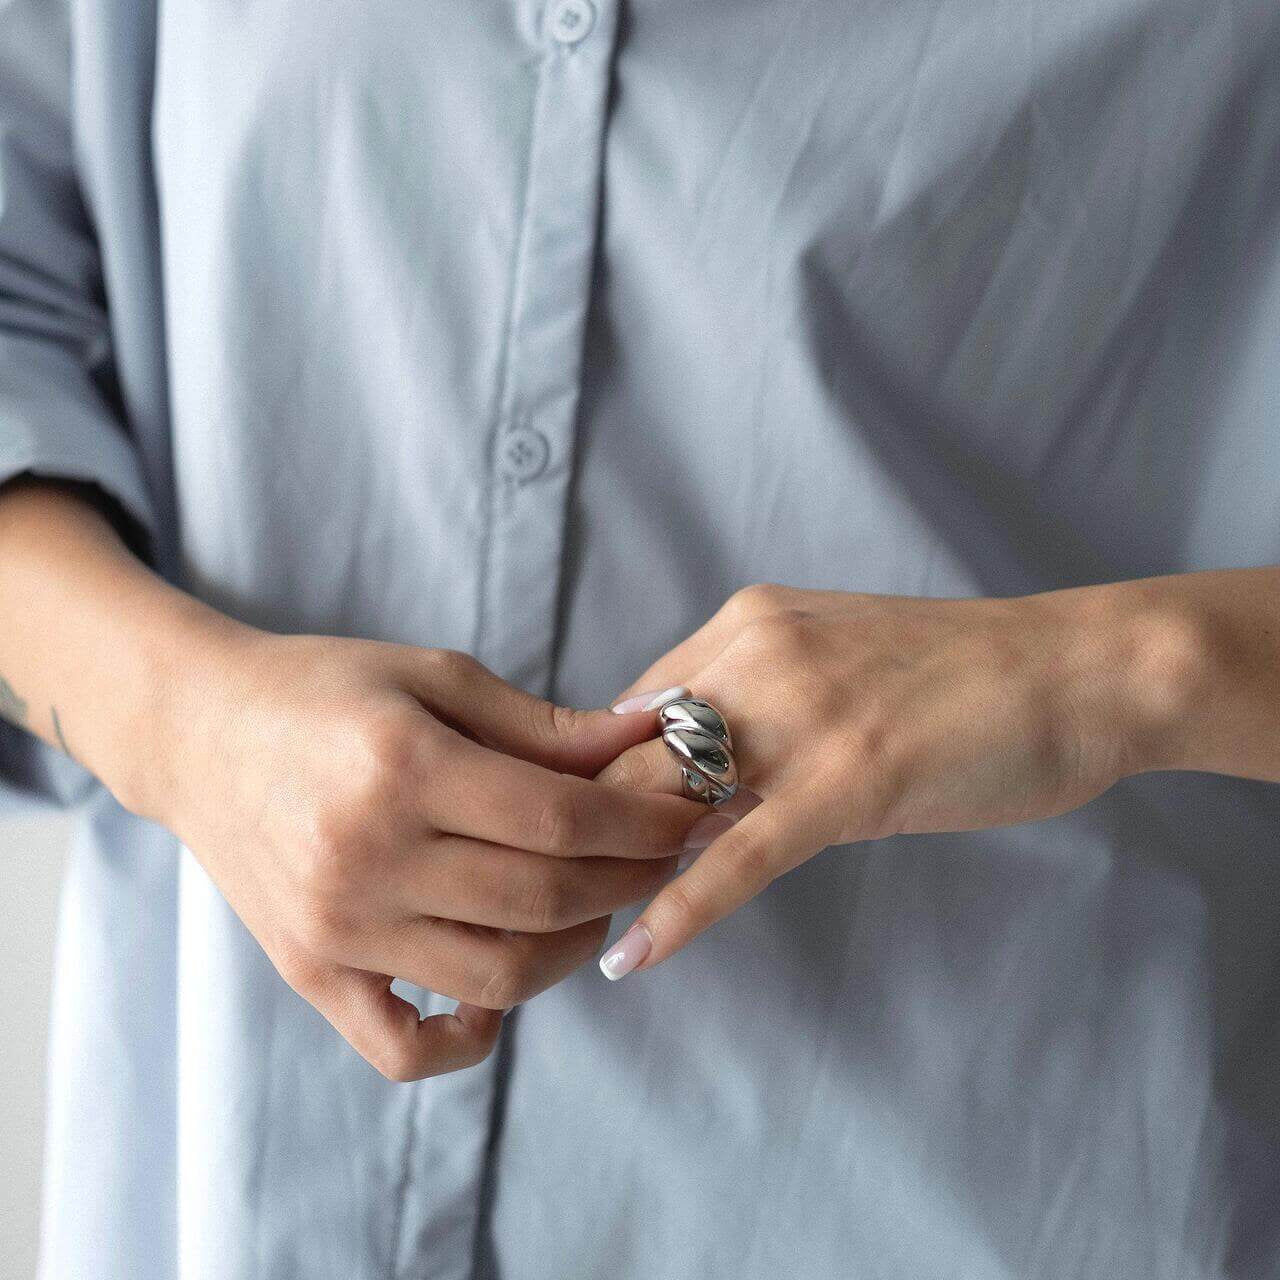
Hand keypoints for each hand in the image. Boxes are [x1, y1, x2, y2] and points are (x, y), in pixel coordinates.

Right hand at [139, 631, 707, 1079]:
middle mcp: (366, 858)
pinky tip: (506, 993)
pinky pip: (404, 1047)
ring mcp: (335, 929)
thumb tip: (650, 740)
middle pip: (544, 900)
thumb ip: (544, 724)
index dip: (647, 823)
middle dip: (634, 880)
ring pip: (499, 977)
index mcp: (403, 769)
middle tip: (669, 854)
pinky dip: (469, 1039)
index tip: (695, 814)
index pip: (562, 821)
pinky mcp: (308, 973)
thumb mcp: (435, 678)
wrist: (200, 733)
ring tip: (602, 901)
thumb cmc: (325, 690)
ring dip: (575, 947)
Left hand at [593, 581, 1183, 978]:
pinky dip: (679, 910)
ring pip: (669, 796)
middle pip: (633, 750)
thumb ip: (757, 702)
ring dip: (620, 866)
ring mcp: (799, 714)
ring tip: (578, 926)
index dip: (599, 775)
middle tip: (567, 890)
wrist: (1078, 671)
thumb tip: (693, 772)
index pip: (635, 704)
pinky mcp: (844, 780)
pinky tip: (635, 956)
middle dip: (593, 825)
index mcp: (749, 623)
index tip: (580, 831)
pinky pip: (739, 856)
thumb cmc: (959, 676)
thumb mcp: (834, 663)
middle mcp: (756, 654)